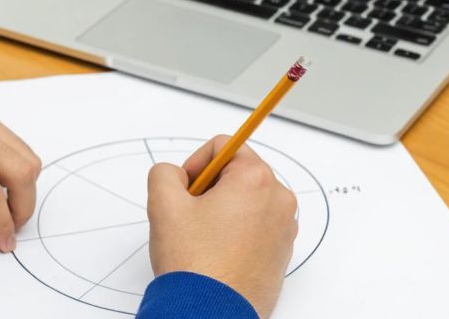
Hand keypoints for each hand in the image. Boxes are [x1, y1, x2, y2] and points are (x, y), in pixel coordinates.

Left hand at [0, 107, 41, 252]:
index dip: (2, 224)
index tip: (5, 243)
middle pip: (20, 172)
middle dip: (23, 207)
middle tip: (10, 226)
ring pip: (28, 159)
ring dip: (25, 190)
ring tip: (5, 207)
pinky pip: (21, 149)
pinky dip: (21, 172)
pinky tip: (2, 186)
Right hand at [146, 135, 297, 318]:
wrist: (211, 314)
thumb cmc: (195, 263)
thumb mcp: (164, 205)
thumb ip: (164, 173)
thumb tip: (174, 174)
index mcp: (256, 179)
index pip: (224, 146)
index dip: (196, 163)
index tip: (185, 189)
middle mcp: (279, 199)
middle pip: (238, 172)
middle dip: (210, 188)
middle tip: (190, 215)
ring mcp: (284, 228)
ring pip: (246, 200)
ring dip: (222, 210)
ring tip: (202, 237)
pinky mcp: (281, 252)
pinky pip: (256, 226)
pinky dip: (236, 231)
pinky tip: (216, 252)